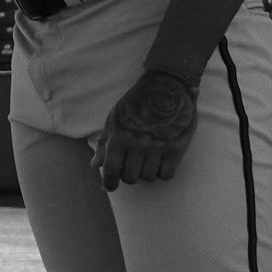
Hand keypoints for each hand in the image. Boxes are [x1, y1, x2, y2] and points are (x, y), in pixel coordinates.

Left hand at [92, 66, 197, 189]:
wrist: (166, 85)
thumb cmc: (136, 102)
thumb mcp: (114, 118)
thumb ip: (105, 143)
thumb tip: (94, 165)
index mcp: (120, 136)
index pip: (111, 170)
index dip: (109, 183)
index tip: (110, 187)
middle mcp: (138, 144)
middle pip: (130, 177)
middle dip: (129, 174)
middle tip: (133, 164)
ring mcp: (158, 147)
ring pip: (148, 177)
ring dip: (146, 172)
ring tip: (148, 159)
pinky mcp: (176, 148)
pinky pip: (166, 174)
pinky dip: (163, 172)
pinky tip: (161, 161)